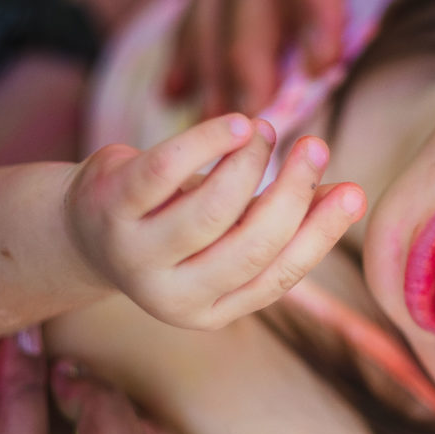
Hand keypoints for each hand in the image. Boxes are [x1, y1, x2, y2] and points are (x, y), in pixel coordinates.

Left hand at [64, 114, 365, 329]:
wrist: (80, 229)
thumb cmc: (174, 227)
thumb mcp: (227, 236)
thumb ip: (282, 222)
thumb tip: (349, 196)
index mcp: (211, 310)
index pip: (279, 275)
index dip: (321, 233)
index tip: (354, 191)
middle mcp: (171, 296)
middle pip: (251, 245)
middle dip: (293, 192)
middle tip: (316, 146)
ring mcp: (135, 255)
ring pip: (211, 211)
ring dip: (251, 164)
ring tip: (267, 131)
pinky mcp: (110, 208)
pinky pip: (166, 171)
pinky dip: (208, 141)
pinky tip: (239, 123)